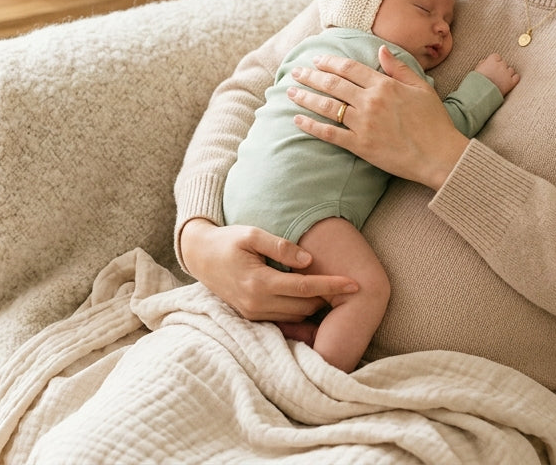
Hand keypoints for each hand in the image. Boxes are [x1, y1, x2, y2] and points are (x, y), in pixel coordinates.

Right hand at [179, 218, 357, 321]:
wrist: (200, 256)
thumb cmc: (229, 241)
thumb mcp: (252, 234)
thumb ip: (280, 246)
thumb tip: (308, 260)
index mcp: (258, 283)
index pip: (304, 288)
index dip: (332, 286)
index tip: (355, 284)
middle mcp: (256, 304)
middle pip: (304, 306)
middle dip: (327, 297)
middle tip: (348, 284)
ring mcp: (253, 314)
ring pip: (297, 316)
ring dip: (314, 306)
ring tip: (331, 290)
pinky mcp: (252, 317)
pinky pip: (285, 320)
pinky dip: (300, 311)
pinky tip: (310, 298)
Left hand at [287, 45, 469, 190]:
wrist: (439, 155)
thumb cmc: (434, 121)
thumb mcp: (421, 87)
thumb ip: (398, 68)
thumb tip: (380, 50)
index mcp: (384, 85)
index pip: (349, 68)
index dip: (329, 62)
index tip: (316, 60)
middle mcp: (370, 101)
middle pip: (333, 84)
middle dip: (311, 76)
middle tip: (296, 72)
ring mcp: (363, 124)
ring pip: (327, 106)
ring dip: (306, 97)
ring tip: (291, 92)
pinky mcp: (360, 145)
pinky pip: (330, 134)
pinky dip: (311, 126)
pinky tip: (297, 120)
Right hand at [477, 52, 520, 95]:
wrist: (480, 94)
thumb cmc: (476, 82)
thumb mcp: (476, 70)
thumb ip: (483, 63)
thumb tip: (485, 61)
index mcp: (492, 60)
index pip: (497, 57)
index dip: (494, 62)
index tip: (491, 67)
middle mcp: (501, 65)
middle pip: (504, 63)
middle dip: (500, 68)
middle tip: (495, 75)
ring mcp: (507, 74)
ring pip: (511, 70)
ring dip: (507, 73)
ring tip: (501, 80)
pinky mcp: (511, 82)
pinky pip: (516, 77)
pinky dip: (514, 78)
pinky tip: (509, 82)